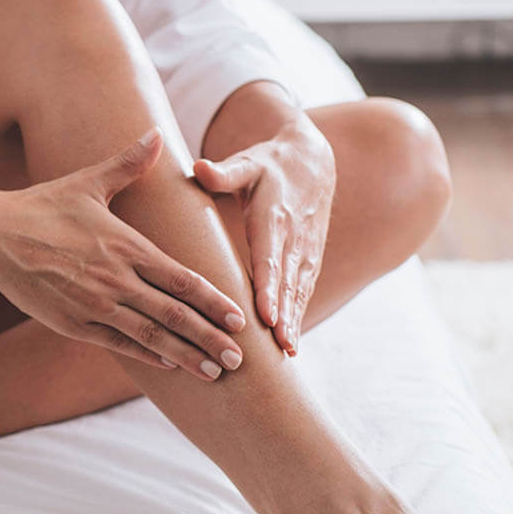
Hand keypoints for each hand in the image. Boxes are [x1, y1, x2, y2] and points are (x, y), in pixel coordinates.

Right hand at [0, 127, 245, 380]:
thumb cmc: (43, 207)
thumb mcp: (88, 182)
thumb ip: (128, 163)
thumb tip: (154, 133)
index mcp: (126, 246)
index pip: (182, 279)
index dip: (214, 300)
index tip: (240, 317)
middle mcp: (116, 280)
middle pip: (174, 315)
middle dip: (211, 337)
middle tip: (241, 359)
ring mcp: (95, 307)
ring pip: (151, 337)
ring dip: (187, 356)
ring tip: (215, 372)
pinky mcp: (74, 324)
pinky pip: (120, 346)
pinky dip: (148, 358)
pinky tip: (170, 367)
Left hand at [193, 116, 334, 355]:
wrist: (313, 162)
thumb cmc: (269, 165)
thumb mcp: (247, 163)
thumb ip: (224, 171)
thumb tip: (199, 167)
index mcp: (273, 216)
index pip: (270, 256)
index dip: (268, 287)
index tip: (265, 315)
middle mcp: (294, 236)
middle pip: (287, 281)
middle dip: (283, 314)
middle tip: (278, 346)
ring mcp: (305, 249)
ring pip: (299, 290)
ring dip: (294, 320)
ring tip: (286, 351)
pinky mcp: (310, 258)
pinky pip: (304, 290)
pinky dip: (299, 315)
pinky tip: (291, 343)